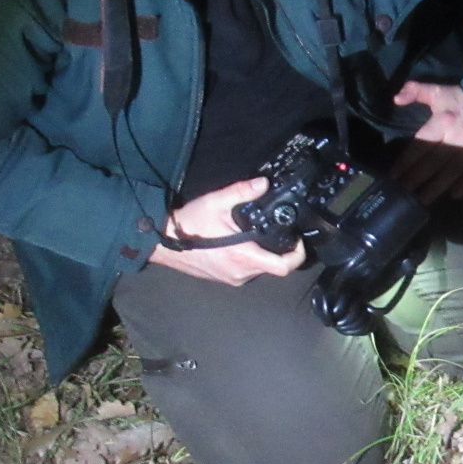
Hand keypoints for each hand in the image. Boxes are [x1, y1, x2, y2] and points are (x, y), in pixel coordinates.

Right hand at [150, 177, 306, 285]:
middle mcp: (241, 273)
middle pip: (272, 267)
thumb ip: (242, 192)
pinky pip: (245, 272)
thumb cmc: (189, 224)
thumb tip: (263, 183)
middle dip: (277, 251)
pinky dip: (248, 260)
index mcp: (244, 257)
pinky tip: (239, 244)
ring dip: (261, 255)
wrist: (164, 241)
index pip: (283, 267)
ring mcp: (232, 279)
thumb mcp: (217, 202)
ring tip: (254, 236)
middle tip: (276, 233)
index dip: (297, 256)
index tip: (298, 242)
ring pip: (258, 270)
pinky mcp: (223, 280)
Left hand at [388, 81, 462, 202]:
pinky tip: (455, 194)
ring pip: (452, 172)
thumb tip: (396, 99)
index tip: (394, 178)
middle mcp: (456, 138)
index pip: (419, 147)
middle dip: (416, 180)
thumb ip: (415, 91)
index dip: (405, 164)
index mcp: (441, 123)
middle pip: (433, 164)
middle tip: (404, 196)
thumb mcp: (438, 89)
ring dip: (437, 187)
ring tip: (423, 201)